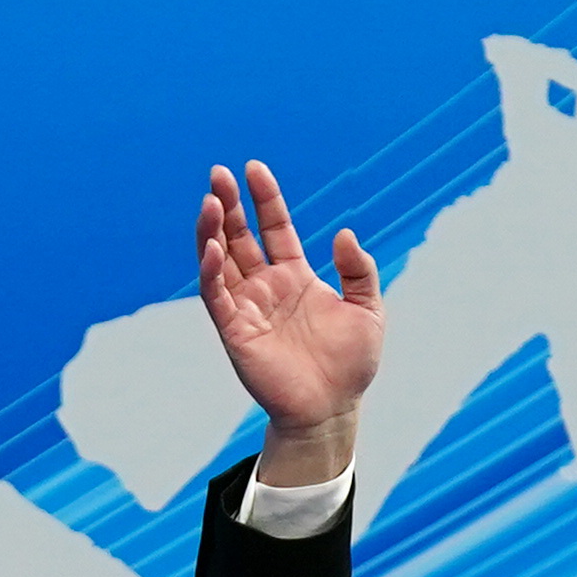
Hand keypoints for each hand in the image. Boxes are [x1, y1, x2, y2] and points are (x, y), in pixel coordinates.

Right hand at [197, 160, 380, 482]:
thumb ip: (359, 269)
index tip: (253, 168)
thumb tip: (344, 234)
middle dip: (227, 206)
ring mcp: (248, 309)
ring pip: (220, 262)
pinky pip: (217, 297)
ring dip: (211, 232)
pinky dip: (211, 272)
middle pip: (239, 237)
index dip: (264, 198)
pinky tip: (212, 248)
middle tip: (217, 173)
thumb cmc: (351, 363)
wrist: (333, 408)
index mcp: (295, 277)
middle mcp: (266, 288)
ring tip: (208, 201)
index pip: (273, 227)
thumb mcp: (369, 308)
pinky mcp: (235, 333)